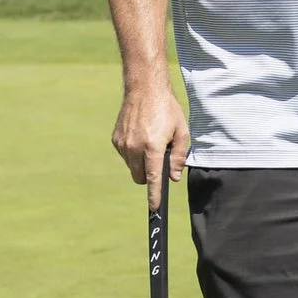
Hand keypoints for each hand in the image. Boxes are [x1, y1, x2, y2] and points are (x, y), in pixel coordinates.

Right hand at [113, 78, 189, 210]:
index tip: (155, 208)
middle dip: (150, 176)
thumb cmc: (167, 109)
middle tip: (160, 160)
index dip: (154, 196)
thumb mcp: (181, 131)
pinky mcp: (115, 139)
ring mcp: (122, 144)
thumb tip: (173, 177)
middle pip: (140, 177)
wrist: (144, 89)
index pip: (153, 179)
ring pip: (131, 167)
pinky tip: (142, 136)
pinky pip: (125, 156)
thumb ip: (178, 156)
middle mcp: (134, 148)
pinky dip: (133, 153)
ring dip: (141, 163)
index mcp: (152, 147)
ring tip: (151, 142)